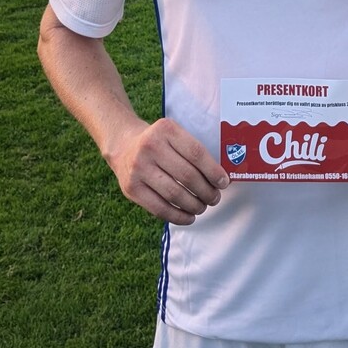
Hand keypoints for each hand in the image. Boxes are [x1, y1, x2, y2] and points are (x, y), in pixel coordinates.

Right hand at [107, 117, 229, 224]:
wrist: (124, 146)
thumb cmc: (160, 143)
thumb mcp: (174, 135)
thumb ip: (193, 151)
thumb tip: (220, 179)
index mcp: (166, 130)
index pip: (196, 153)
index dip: (213, 171)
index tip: (223, 183)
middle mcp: (150, 147)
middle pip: (187, 176)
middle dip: (206, 191)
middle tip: (215, 198)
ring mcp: (138, 169)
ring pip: (174, 194)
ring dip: (194, 205)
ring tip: (202, 207)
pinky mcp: (131, 188)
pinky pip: (159, 208)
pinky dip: (178, 216)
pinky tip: (189, 217)